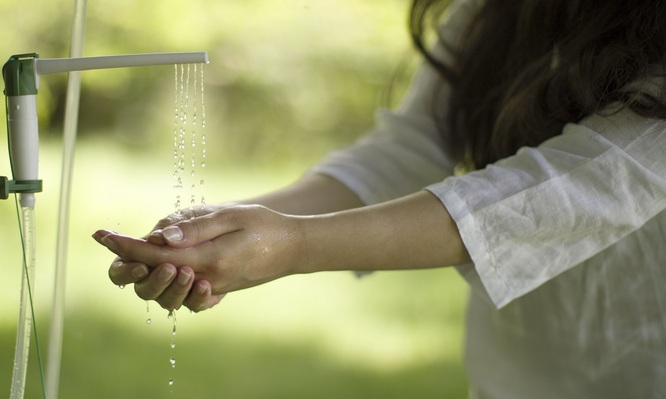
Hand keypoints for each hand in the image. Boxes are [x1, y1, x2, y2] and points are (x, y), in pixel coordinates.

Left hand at [94, 205, 305, 305]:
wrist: (293, 247)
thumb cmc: (265, 225)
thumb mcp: (232, 216)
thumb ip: (196, 227)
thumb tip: (160, 237)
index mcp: (209, 259)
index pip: (156, 254)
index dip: (126, 244)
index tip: (102, 234)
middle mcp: (207, 278)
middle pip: (156, 277)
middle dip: (131, 260)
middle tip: (115, 240)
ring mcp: (213, 287)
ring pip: (168, 288)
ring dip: (149, 271)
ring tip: (138, 252)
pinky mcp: (219, 289)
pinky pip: (186, 293)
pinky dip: (170, 282)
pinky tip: (167, 266)